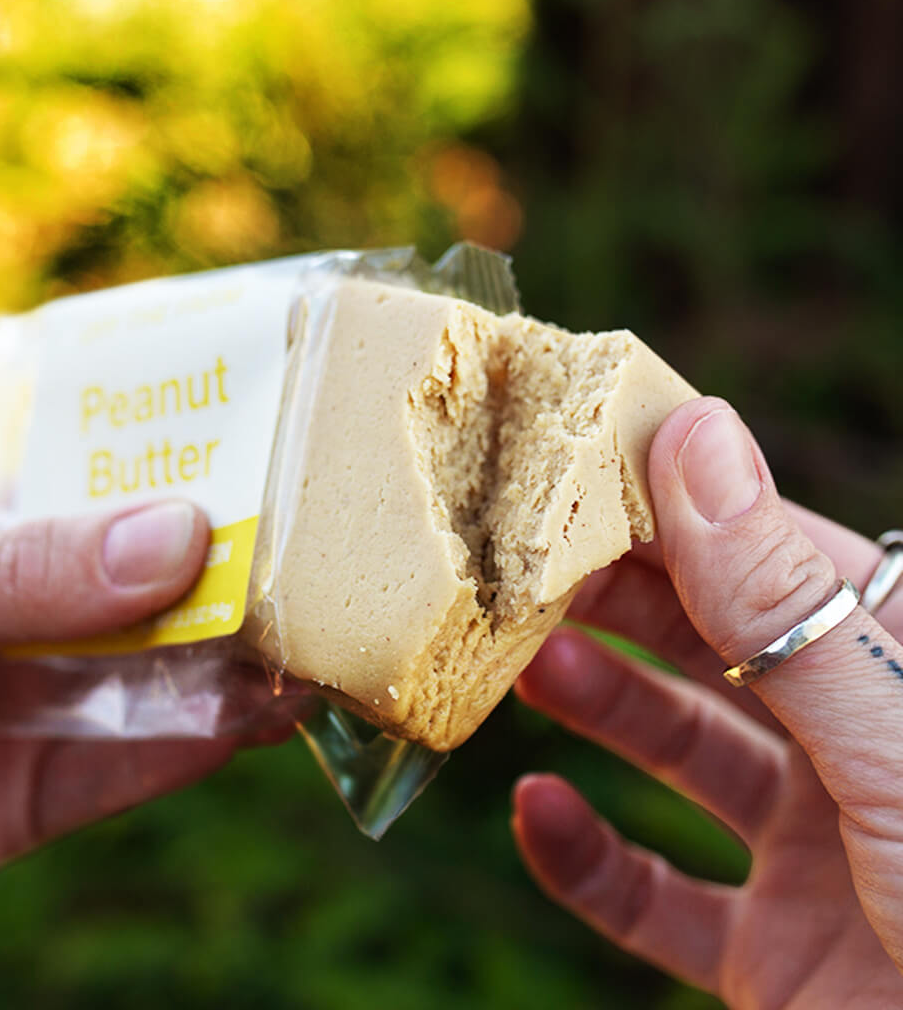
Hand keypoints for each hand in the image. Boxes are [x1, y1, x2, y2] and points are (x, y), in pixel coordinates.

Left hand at [0, 481, 276, 928]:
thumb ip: (27, 573)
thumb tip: (181, 536)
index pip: (109, 481)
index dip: (191, 467)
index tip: (283, 453)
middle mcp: (39, 607)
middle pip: (156, 580)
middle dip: (235, 570)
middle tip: (327, 559)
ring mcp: (49, 696)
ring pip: (165, 672)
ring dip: (240, 659)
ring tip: (318, 641)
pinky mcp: (49, 789)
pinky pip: (143, 761)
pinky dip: (206, 740)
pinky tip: (266, 716)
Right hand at [512, 396, 902, 1007]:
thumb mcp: (893, 751)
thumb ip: (786, 609)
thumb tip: (696, 439)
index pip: (775, 555)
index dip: (675, 510)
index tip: (573, 475)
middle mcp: (858, 746)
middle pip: (716, 642)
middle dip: (619, 602)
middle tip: (525, 569)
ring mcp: (814, 849)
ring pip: (680, 750)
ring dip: (597, 707)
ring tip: (522, 668)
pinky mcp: (771, 950)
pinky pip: (657, 895)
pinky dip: (587, 858)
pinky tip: (537, 811)